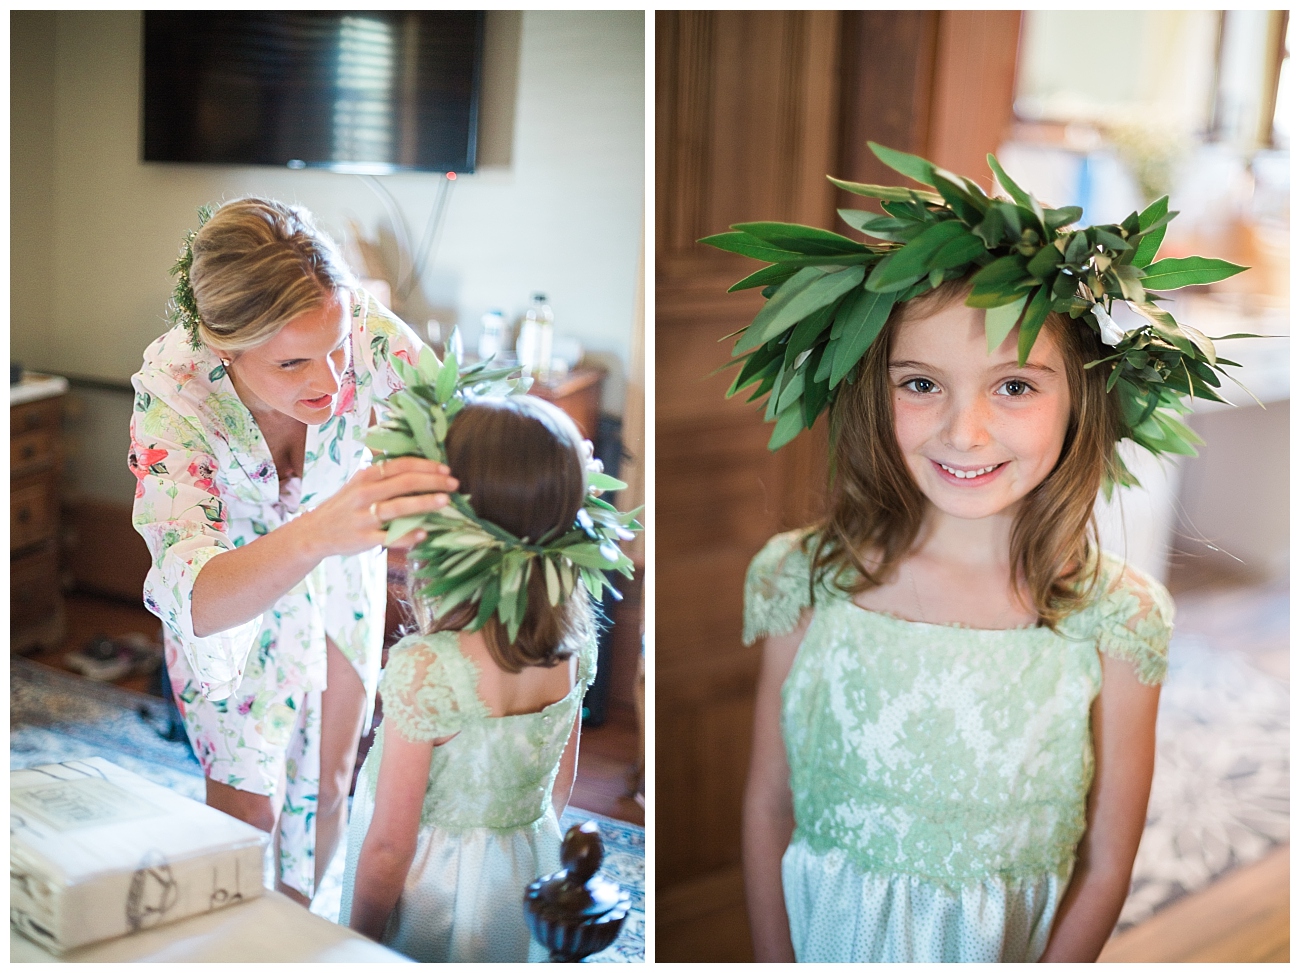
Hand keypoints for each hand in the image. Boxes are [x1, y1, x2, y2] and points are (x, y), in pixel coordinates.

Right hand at [301, 456, 457, 559]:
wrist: (315, 532)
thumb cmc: (345, 505)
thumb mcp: (358, 482)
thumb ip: (383, 474)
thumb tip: (418, 465)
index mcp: (366, 476)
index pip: (400, 465)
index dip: (425, 466)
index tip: (446, 468)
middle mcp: (364, 493)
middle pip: (404, 483)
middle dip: (432, 482)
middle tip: (455, 484)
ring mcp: (363, 517)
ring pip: (398, 507)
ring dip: (424, 503)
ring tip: (445, 501)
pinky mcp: (363, 539)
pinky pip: (389, 537)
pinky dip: (407, 535)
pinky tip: (424, 533)